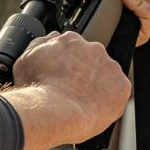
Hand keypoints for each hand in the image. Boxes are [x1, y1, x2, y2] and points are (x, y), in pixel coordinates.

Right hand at [11, 31, 131, 141]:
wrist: (54, 112)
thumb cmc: (38, 90)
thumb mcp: (26, 60)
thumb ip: (40, 45)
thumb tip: (51, 38)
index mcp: (71, 41)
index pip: (74, 49)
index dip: (67, 65)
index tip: (62, 77)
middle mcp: (94, 49)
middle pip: (92, 61)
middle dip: (84, 74)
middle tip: (71, 92)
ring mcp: (110, 67)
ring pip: (106, 76)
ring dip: (97, 87)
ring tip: (81, 103)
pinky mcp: (122, 86)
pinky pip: (117, 93)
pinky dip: (108, 101)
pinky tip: (93, 108)